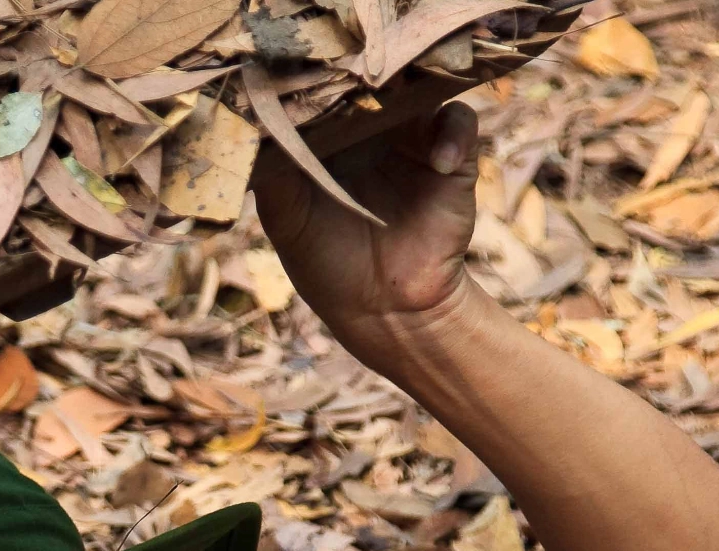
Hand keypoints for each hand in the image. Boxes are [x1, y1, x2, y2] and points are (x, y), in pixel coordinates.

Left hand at [255, 102, 479, 364]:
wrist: (383, 309)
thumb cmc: (328, 265)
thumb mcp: (287, 220)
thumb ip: (273, 176)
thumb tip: (259, 130)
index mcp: (329, 139)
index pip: (328, 89)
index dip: (324, 78)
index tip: (317, 77)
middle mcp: (371, 132)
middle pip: (376, 79)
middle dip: (369, 74)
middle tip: (360, 76)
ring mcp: (412, 140)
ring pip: (419, 87)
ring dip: (411, 89)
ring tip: (398, 106)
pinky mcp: (451, 158)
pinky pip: (459, 122)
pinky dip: (452, 134)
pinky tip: (438, 162)